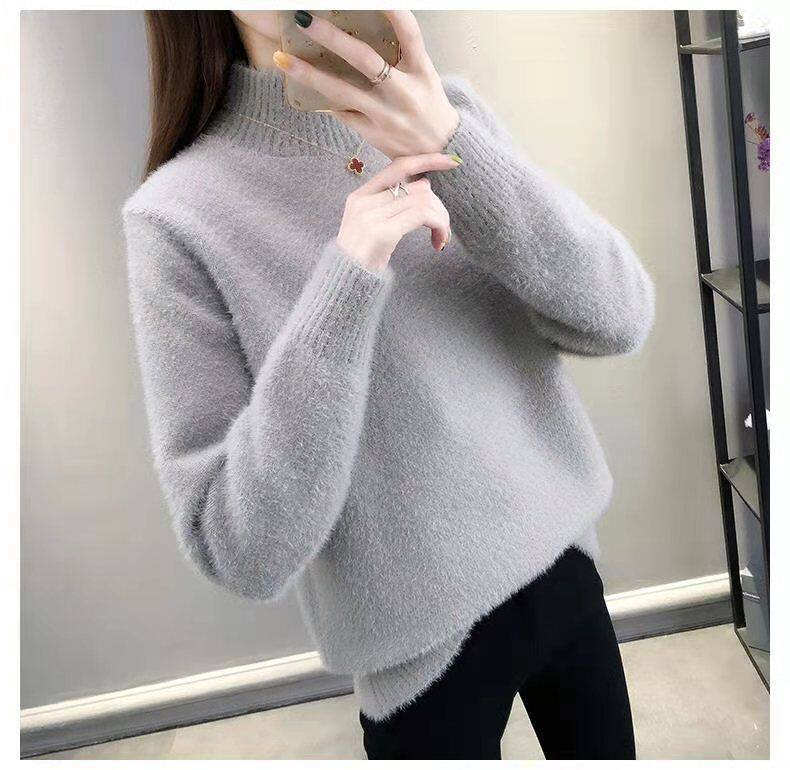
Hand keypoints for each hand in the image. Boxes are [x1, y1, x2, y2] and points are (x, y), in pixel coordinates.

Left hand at [273, 11, 459, 159]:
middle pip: (366, 60)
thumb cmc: (429, 108)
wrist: (440, 151)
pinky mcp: (373, 133)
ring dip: (310, 75)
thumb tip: (362, 30)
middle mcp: (404, 93)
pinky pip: (342, 113)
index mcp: (422, 72)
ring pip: (343, 92)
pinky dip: (323, 100)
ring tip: (285, 60)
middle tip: (306, 20)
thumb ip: (402, 55)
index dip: (393, 11)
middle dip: (333, 38)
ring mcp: (386, 116)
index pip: (410, 33)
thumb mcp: (426, 77)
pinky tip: (302, 88)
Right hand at [336, 153, 459, 271]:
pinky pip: (423, 215)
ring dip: (441, 220)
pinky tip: (437, 243)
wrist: (344, 286)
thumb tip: (423, 189)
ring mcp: (371, 216)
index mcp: (360, 196)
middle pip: (418, 187)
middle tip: (441, 229)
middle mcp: (364, 202)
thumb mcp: (368, 229)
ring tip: (439, 238)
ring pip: (425, 200)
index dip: (427, 160)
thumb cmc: (361, 262)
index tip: (452, 162)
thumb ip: (387, 208)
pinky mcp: (383, 232)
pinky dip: (438, 226)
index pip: (398, 166)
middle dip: (439, 207)